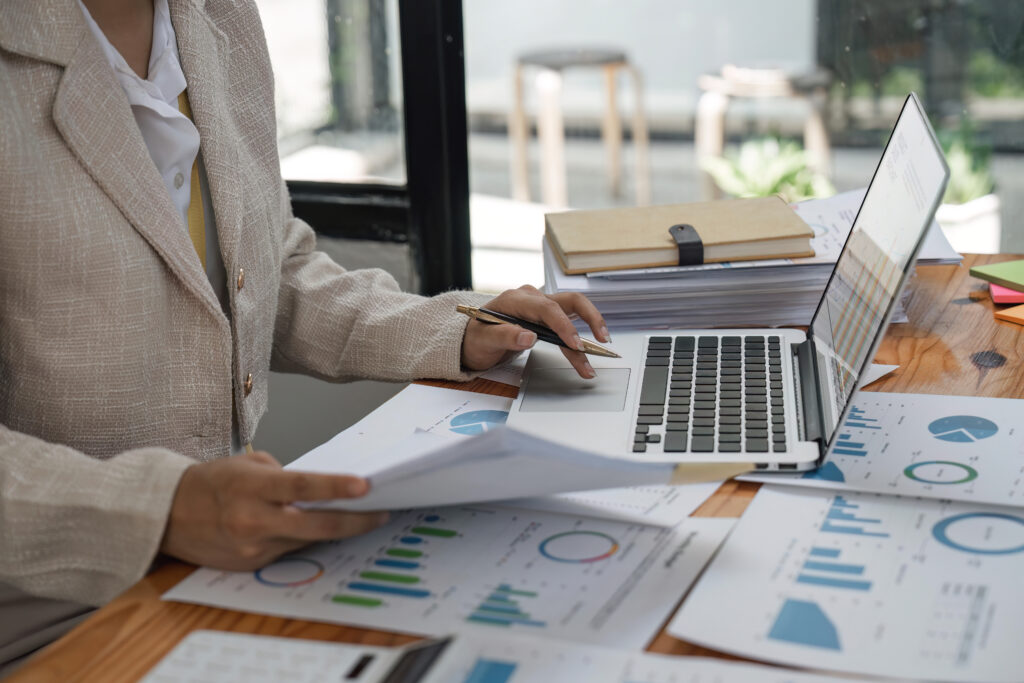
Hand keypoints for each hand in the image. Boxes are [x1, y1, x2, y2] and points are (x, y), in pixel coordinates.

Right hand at [159, 451, 387, 570]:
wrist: (165, 514)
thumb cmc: (209, 482)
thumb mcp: (246, 466)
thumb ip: (283, 476)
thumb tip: (320, 488)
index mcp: (251, 488)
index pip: (302, 487)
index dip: (336, 487)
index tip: (365, 486)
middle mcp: (252, 520)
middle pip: (316, 524)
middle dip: (355, 520)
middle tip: (381, 513)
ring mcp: (252, 547)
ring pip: (307, 539)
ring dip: (335, 530)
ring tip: (361, 518)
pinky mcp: (251, 564)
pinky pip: (289, 551)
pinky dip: (306, 539)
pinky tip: (322, 529)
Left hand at [460, 285, 608, 378]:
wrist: (472, 338)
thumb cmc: (475, 338)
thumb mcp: (483, 341)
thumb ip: (504, 336)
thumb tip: (528, 337)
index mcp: (515, 299)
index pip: (547, 308)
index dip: (564, 326)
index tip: (575, 345)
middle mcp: (531, 298)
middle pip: (570, 301)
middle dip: (590, 319)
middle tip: (602, 340)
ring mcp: (540, 305)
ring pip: (573, 311)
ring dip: (590, 329)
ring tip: (599, 352)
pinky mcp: (546, 316)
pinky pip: (568, 322)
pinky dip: (579, 338)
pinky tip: (587, 353)